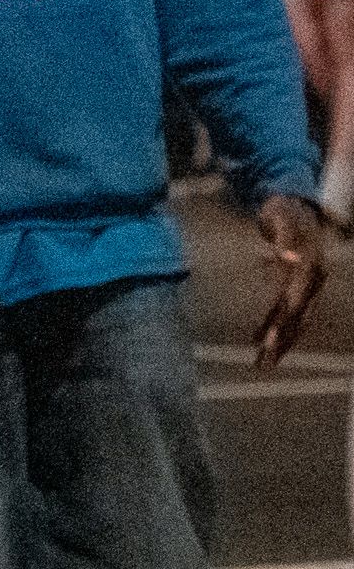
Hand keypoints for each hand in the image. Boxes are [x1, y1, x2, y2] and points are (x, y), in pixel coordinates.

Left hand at [257, 194, 327, 368]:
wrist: (298, 204)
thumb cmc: (286, 210)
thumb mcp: (283, 216)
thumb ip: (286, 236)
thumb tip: (287, 256)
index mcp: (308, 268)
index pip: (294, 302)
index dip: (282, 322)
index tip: (268, 341)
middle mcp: (311, 281)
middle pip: (297, 317)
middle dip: (282, 342)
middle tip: (264, 365)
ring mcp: (306, 285)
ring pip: (294, 319)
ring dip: (280, 342)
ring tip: (263, 364)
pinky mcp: (295, 285)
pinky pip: (285, 310)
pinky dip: (273, 326)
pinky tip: (257, 341)